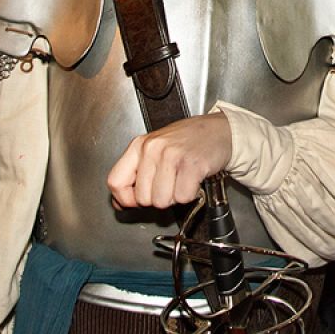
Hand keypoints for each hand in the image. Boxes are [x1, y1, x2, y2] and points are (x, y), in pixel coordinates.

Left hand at [106, 113, 232, 209]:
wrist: (219, 131)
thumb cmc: (188, 141)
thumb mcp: (155, 149)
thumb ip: (135, 173)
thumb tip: (120, 202)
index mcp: (139, 145)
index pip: (115, 182)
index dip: (126, 199)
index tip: (136, 200)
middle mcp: (152, 148)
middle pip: (142, 198)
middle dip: (157, 197)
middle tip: (169, 184)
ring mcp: (172, 156)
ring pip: (162, 201)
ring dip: (175, 197)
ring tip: (181, 180)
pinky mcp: (192, 165)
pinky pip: (183, 197)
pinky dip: (190, 194)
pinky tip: (193, 180)